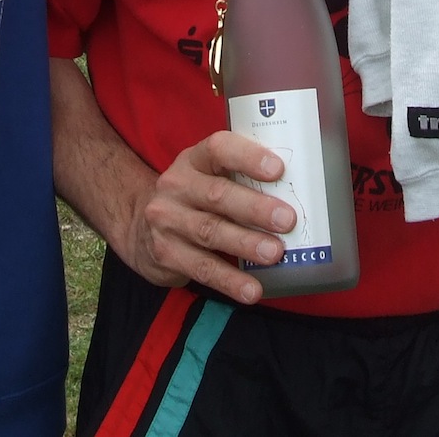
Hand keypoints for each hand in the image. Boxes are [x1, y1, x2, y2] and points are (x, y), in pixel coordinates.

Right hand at [125, 132, 295, 304]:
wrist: (141, 227)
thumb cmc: (193, 198)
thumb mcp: (207, 176)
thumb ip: (240, 178)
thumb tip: (297, 193)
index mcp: (194, 159)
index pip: (219, 149)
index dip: (248, 157)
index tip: (278, 169)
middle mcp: (176, 185)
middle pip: (218, 195)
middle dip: (255, 208)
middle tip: (287, 219)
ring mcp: (168, 221)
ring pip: (211, 232)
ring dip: (246, 244)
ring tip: (275, 254)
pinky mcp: (166, 254)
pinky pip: (202, 269)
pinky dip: (230, 280)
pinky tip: (252, 290)